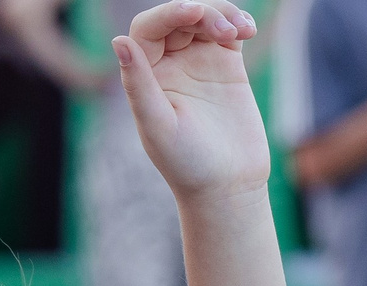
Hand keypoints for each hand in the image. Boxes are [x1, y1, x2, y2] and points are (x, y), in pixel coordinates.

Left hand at [113, 1, 267, 198]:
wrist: (227, 187)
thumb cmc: (187, 164)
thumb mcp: (159, 126)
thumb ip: (138, 84)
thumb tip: (118, 41)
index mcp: (146, 75)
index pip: (149, 28)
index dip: (169, 13)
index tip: (194, 11)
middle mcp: (169, 64)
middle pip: (179, 17)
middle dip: (202, 13)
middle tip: (225, 32)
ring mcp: (198, 61)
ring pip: (205, 18)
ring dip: (222, 14)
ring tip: (241, 31)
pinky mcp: (227, 65)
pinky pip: (229, 31)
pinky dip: (238, 22)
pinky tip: (248, 29)